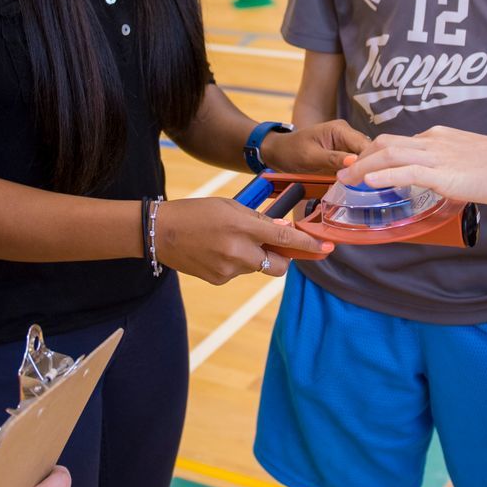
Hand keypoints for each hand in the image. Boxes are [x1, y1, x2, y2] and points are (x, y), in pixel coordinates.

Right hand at [154, 197, 329, 282]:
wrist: (160, 232)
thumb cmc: (196, 212)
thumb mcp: (229, 206)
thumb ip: (258, 220)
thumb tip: (283, 230)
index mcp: (241, 225)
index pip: (285, 238)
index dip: (308, 245)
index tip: (326, 248)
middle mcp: (238, 251)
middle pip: (278, 266)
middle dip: (284, 259)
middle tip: (276, 246)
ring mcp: (228, 269)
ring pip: (257, 268)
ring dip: (254, 257)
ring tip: (230, 241)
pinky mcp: (219, 280)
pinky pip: (239, 273)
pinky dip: (237, 263)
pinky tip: (218, 251)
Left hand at [259, 119, 368, 173]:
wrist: (279, 153)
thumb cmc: (291, 151)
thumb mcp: (310, 156)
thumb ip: (332, 159)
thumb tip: (354, 162)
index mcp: (339, 128)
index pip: (363, 143)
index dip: (370, 160)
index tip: (372, 177)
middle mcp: (346, 134)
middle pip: (367, 150)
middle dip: (370, 166)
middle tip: (372, 184)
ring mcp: (346, 144)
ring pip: (364, 157)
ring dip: (365, 170)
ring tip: (368, 185)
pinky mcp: (343, 154)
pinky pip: (356, 163)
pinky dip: (358, 172)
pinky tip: (361, 183)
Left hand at [339, 126, 486, 206]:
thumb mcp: (473, 161)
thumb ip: (453, 167)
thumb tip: (444, 179)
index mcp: (440, 138)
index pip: (398, 142)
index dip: (375, 154)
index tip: (362, 166)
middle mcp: (434, 141)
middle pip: (385, 143)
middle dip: (361, 157)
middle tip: (344, 172)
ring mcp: (438, 156)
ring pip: (389, 154)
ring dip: (363, 166)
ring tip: (346, 179)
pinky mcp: (444, 173)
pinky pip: (405, 171)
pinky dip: (383, 175)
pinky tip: (368, 182)